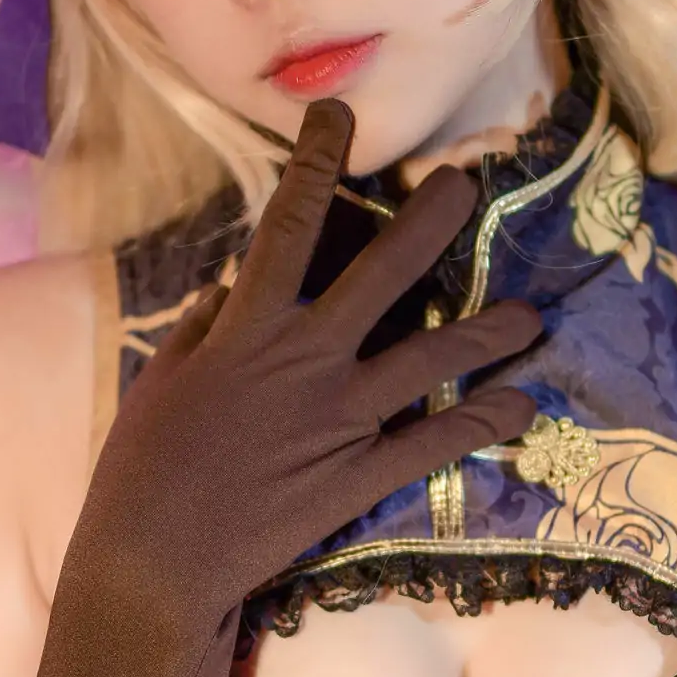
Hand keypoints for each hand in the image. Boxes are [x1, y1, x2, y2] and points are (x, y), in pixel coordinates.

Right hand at [80, 96, 539, 620]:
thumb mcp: (161, 380)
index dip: (318, 162)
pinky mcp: (359, 476)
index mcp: (248, 328)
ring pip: (432, 358)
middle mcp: (305, 361)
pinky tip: (524, 406)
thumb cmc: (142, 468)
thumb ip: (203, 328)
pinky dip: (484, 424)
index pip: (290, 225)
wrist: (155, 562)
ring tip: (534, 315)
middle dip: (430, 222)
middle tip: (469, 183)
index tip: (341, 114)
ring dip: (489, 333)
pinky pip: (436, 443)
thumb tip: (231, 286)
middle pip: (383, 274)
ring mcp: (341, 419)